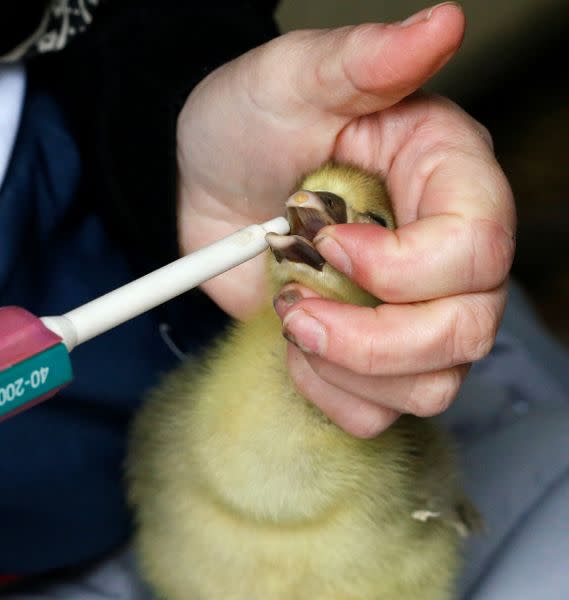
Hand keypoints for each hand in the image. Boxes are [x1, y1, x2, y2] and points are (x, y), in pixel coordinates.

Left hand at [176, 2, 515, 436]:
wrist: (213, 190)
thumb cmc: (250, 126)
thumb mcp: (290, 79)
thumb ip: (361, 58)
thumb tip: (441, 24)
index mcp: (446, 176)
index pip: (476, 247)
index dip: (402, 268)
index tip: (328, 245)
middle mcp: (448, 253)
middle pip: (467, 331)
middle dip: (373, 340)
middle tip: (296, 307)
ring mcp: (419, 314)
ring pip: (433, 384)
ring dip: (349, 371)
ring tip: (292, 320)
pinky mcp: (380, 359)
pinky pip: (382, 413)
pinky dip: (332, 396)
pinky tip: (298, 351)